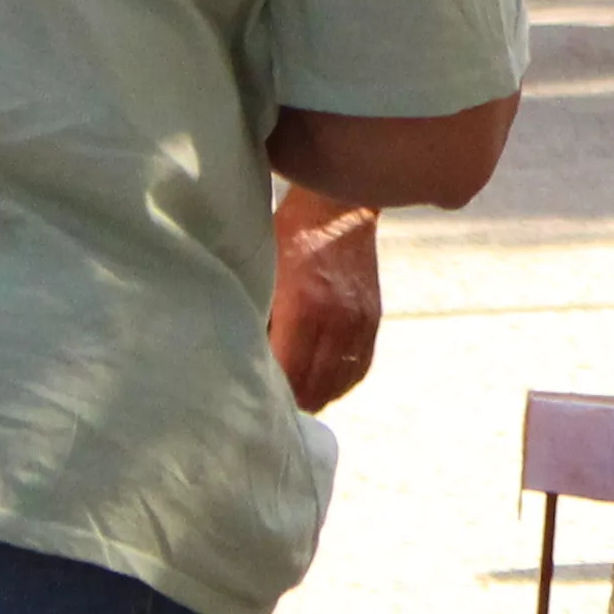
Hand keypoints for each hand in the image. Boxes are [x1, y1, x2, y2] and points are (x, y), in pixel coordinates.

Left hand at [266, 194, 382, 409]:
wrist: (336, 208)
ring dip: (316, 396)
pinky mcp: (372, 321)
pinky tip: (321, 384)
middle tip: (267, 405)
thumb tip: (241, 358)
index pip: (288, 374)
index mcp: (304, 307)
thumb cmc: (288, 235)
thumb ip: (256, 316)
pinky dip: (339, 383)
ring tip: (292, 399)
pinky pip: (358, 369)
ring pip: (338, 385)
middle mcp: (337, 320)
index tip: (250, 402)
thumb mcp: (260, 270)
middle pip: (315, 388)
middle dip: (291, 402)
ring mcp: (360, 322)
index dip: (270, 395)